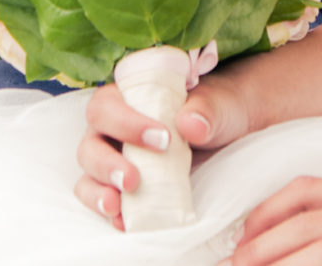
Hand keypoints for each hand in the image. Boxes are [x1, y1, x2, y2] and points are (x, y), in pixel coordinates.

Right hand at [74, 76, 252, 228]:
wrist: (231, 134)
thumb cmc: (216, 110)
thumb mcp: (218, 106)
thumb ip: (205, 110)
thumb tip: (191, 124)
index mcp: (128, 99)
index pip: (107, 106)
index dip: (124, 123)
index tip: (161, 140)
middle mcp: (114, 130)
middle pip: (90, 144)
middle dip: (106, 164)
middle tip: (133, 179)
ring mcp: (116, 160)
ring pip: (90, 174)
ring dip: (98, 191)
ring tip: (115, 206)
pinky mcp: (125, 188)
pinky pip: (103, 199)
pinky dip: (109, 211)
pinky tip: (124, 222)